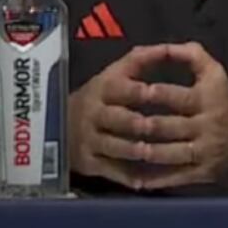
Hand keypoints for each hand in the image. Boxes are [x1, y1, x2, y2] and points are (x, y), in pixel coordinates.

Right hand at [68, 45, 170, 189]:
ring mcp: (90, 140)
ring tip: (153, 152)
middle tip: (156, 127)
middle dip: (137, 123)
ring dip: (134, 150)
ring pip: (114, 146)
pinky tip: (144, 180)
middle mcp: (94, 114)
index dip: (136, 91)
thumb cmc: (102, 94)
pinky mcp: (88, 162)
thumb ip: (142, 59)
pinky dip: (127, 176)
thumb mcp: (116, 72)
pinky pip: (109, 170)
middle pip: (117, 119)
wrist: (59, 123)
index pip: (119, 89)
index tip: (152, 92)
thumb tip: (168, 47)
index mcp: (103, 89)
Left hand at [130, 42, 227, 190]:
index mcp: (210, 98)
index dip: (157, 94)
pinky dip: (155, 180)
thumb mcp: (217, 74)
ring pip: (169, 154)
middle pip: (169, 127)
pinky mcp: (203, 172)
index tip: (137, 91)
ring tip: (126, 149)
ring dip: (146, 153)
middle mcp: (207, 125)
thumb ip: (192, 55)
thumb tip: (164, 47)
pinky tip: (136, 180)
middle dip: (144, 126)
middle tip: (120, 124)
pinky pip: (176, 177)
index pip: (179, 96)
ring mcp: (205, 151)